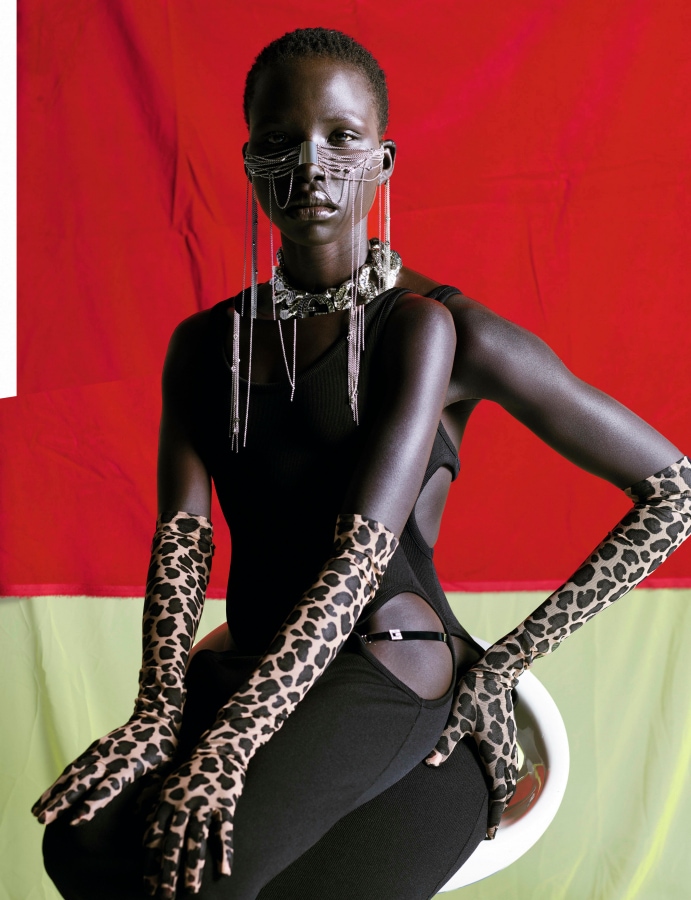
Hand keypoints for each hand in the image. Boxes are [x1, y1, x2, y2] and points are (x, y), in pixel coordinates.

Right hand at [31, 708, 179, 825]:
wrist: (157, 716)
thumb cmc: (164, 748)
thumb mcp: (164, 771)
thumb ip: (150, 793)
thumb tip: (136, 817)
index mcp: (130, 765)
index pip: (108, 788)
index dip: (92, 804)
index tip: (74, 821)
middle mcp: (111, 758)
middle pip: (83, 781)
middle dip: (62, 802)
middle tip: (44, 820)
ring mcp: (101, 751)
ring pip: (73, 774)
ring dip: (54, 793)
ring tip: (37, 813)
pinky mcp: (95, 748)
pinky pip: (74, 767)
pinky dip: (58, 782)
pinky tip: (47, 796)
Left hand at [143, 740, 247, 897]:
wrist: (219, 748)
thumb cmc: (191, 770)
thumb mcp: (167, 785)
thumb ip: (155, 808)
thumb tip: (141, 833)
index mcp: (167, 802)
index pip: (155, 837)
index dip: (151, 863)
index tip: (148, 887)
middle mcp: (183, 805)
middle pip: (174, 842)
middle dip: (169, 871)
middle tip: (165, 895)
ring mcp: (205, 804)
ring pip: (197, 839)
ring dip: (194, 866)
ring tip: (192, 890)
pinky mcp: (225, 803)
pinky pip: (224, 830)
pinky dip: (225, 851)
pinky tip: (225, 871)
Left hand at [424, 666, 517, 837]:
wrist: (495, 672)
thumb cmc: (474, 693)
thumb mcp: (458, 717)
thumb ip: (445, 741)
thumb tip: (430, 763)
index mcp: (495, 751)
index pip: (498, 791)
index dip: (494, 814)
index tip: (490, 834)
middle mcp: (505, 749)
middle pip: (507, 787)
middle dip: (499, 808)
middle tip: (490, 827)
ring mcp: (509, 741)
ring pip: (510, 774)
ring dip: (504, 792)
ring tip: (495, 806)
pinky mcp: (507, 732)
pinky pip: (510, 762)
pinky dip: (506, 776)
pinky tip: (497, 773)